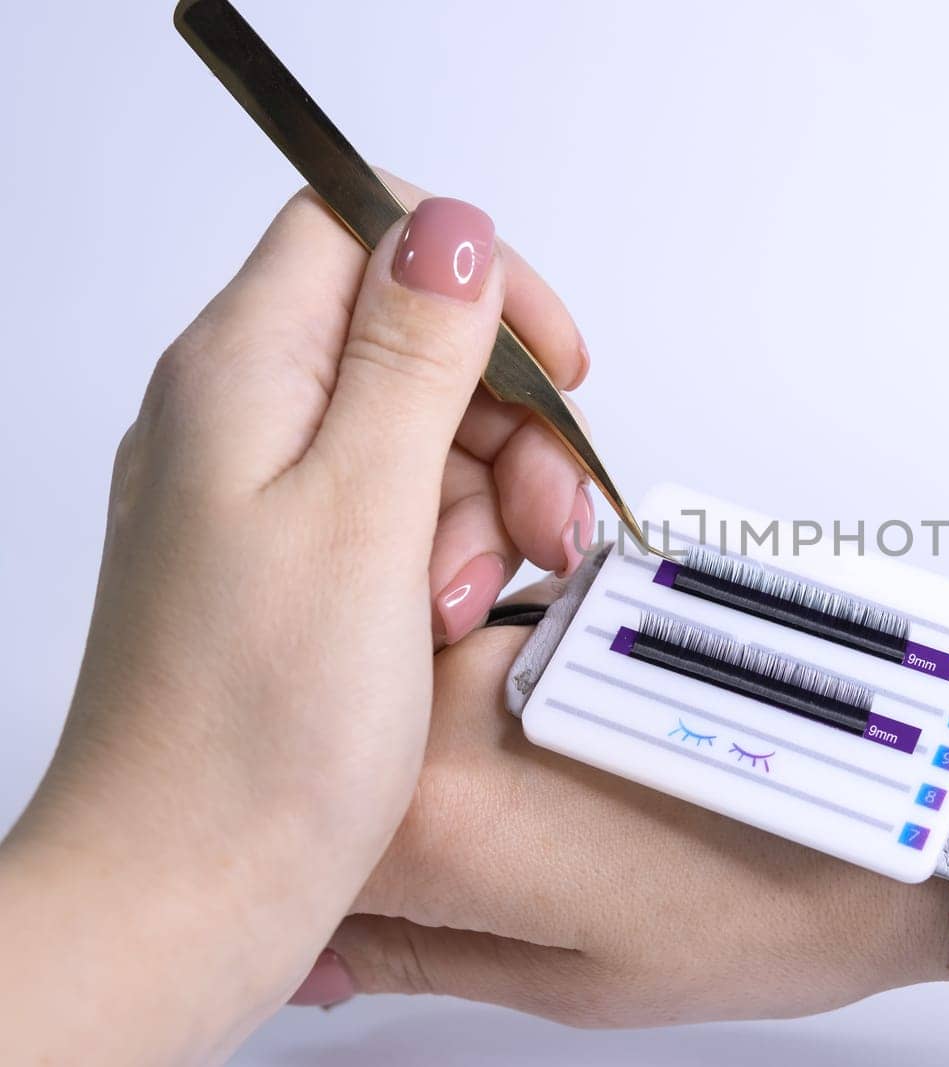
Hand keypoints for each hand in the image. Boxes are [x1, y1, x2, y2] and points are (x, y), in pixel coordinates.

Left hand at [0, 179, 594, 1062]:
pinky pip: (398, 509)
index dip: (476, 278)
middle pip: (411, 338)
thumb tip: (450, 228)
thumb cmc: (254, 728)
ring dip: (484, 499)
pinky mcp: (292, 562)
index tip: (556, 364)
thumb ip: (412, 355)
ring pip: (420, 429)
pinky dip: (448, 550)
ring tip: (478, 591)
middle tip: (540, 516)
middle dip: (504, 417)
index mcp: (241, 374)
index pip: (367, 227)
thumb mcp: (365, 514)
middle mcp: (240, 417)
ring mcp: (263, 493)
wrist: (190, 887)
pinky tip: (446, 617)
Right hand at [297, 586, 948, 1022]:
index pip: (287, 837)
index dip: (300, 884)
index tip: (337, 913)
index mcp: (436, 799)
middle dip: (366, 802)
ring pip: (418, 673)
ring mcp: (535, 613)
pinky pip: (502, 629)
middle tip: (469, 865)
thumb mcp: (576, 976)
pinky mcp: (600, 579)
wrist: (918, 807)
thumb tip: (322, 954)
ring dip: (438, 735)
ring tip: (552, 804)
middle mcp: (466, 681)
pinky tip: (584, 742)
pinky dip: (510, 684)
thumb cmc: (775, 899)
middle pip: (338, 735)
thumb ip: (418, 951)